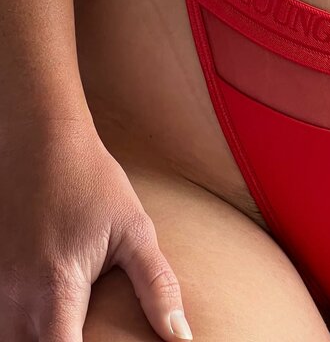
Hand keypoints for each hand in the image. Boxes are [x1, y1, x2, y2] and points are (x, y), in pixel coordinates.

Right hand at [0, 116, 191, 339]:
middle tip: (89, 333)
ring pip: (10, 340)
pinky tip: (45, 318)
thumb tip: (181, 336)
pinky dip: (21, 327)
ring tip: (73, 325)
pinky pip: (2, 319)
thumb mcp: (134, 229)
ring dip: (36, 339)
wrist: (42, 140)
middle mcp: (16, 297)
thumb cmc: (92, 181)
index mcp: (55, 290)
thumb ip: (157, 286)